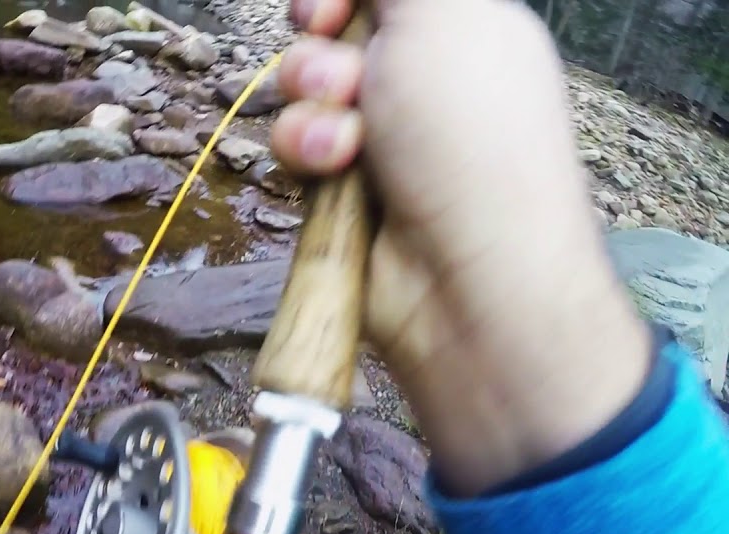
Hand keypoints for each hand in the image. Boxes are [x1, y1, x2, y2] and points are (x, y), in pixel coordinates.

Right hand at [270, 0, 651, 493]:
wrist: (462, 274)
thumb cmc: (470, 137)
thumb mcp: (446, 16)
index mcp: (464, 30)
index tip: (333, 9)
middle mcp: (421, 80)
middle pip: (332, 32)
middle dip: (320, 47)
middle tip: (337, 68)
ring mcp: (381, 138)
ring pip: (303, 91)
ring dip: (312, 104)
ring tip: (346, 141)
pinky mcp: (343, 189)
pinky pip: (295, 146)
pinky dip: (307, 153)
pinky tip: (335, 172)